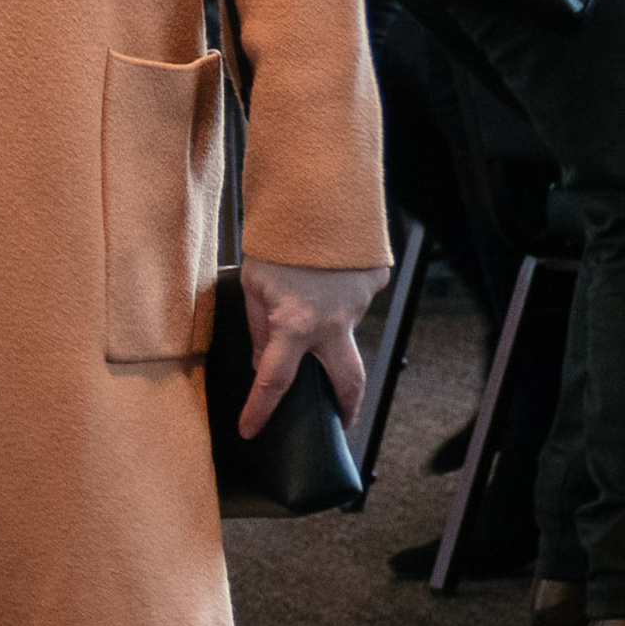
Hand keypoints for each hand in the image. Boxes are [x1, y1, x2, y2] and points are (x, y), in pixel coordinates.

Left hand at [237, 255, 389, 437]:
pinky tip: (326, 277)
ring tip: (310, 297)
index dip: (261, 409)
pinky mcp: (373, 286)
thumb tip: (262, 362)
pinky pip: (355, 300)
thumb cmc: (277, 239)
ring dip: (330, 325)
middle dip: (348, 408)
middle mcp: (332, 324)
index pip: (275, 381)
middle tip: (342, 422)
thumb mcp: (253, 285)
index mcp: (294, 326)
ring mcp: (357, 306)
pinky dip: (340, 295)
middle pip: (347, 382)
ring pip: (345, 330)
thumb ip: (259, 328)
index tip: (252, 429)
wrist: (316, 196)